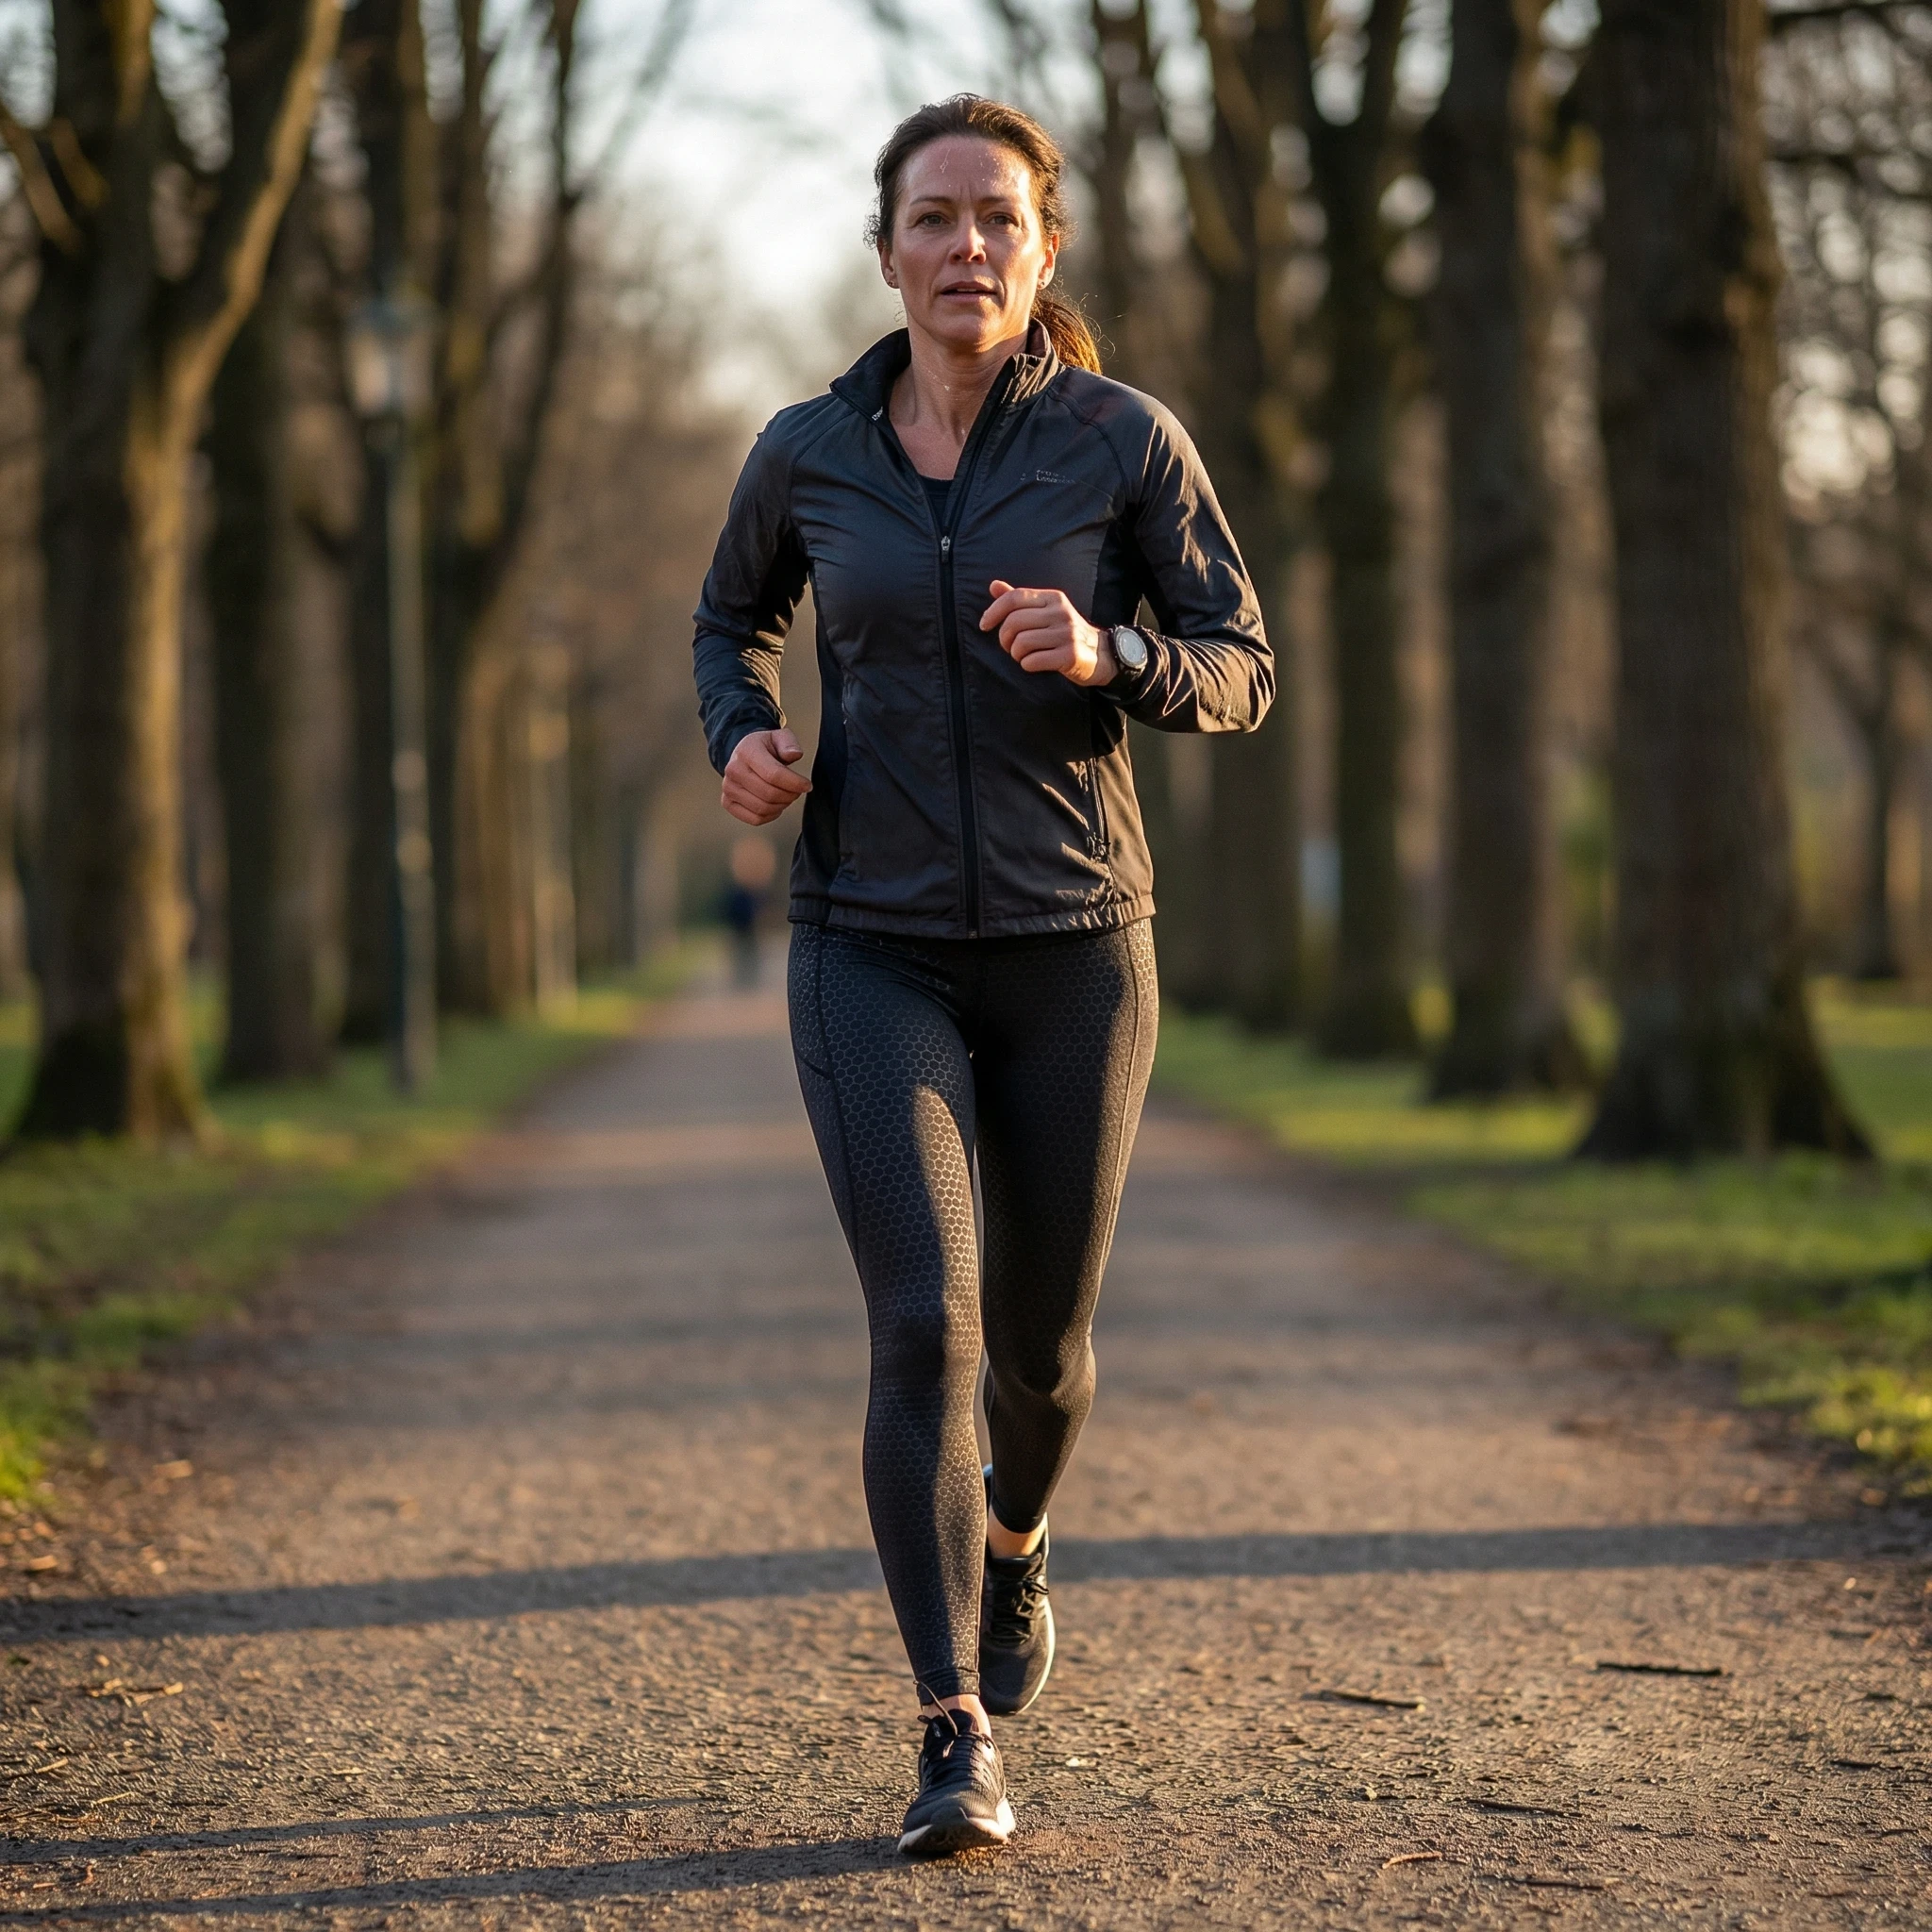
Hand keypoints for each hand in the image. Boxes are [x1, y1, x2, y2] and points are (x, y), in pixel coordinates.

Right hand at [722, 727, 809, 825]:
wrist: (745, 755)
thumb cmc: (766, 748)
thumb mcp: (779, 737)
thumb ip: (789, 743)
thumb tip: (794, 754)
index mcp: (746, 751)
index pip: (774, 774)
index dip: (795, 783)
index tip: (807, 785)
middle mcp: (733, 770)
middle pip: (769, 794)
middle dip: (790, 795)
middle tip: (798, 791)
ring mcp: (728, 788)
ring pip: (762, 808)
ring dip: (782, 805)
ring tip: (787, 796)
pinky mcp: (728, 803)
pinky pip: (755, 819)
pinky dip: (771, 815)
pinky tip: (776, 805)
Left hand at [979, 580, 1117, 686]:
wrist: (1100, 654)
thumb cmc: (1064, 632)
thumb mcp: (1046, 611)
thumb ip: (1020, 600)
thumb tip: (993, 586)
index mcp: (1053, 598)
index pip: (1014, 598)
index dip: (993, 611)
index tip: (984, 625)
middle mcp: (1061, 613)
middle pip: (1014, 622)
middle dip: (1003, 638)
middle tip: (1008, 646)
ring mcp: (1067, 634)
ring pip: (1021, 643)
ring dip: (1015, 653)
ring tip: (1022, 655)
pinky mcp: (1070, 656)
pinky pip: (1032, 661)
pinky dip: (1026, 665)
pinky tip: (1033, 664)